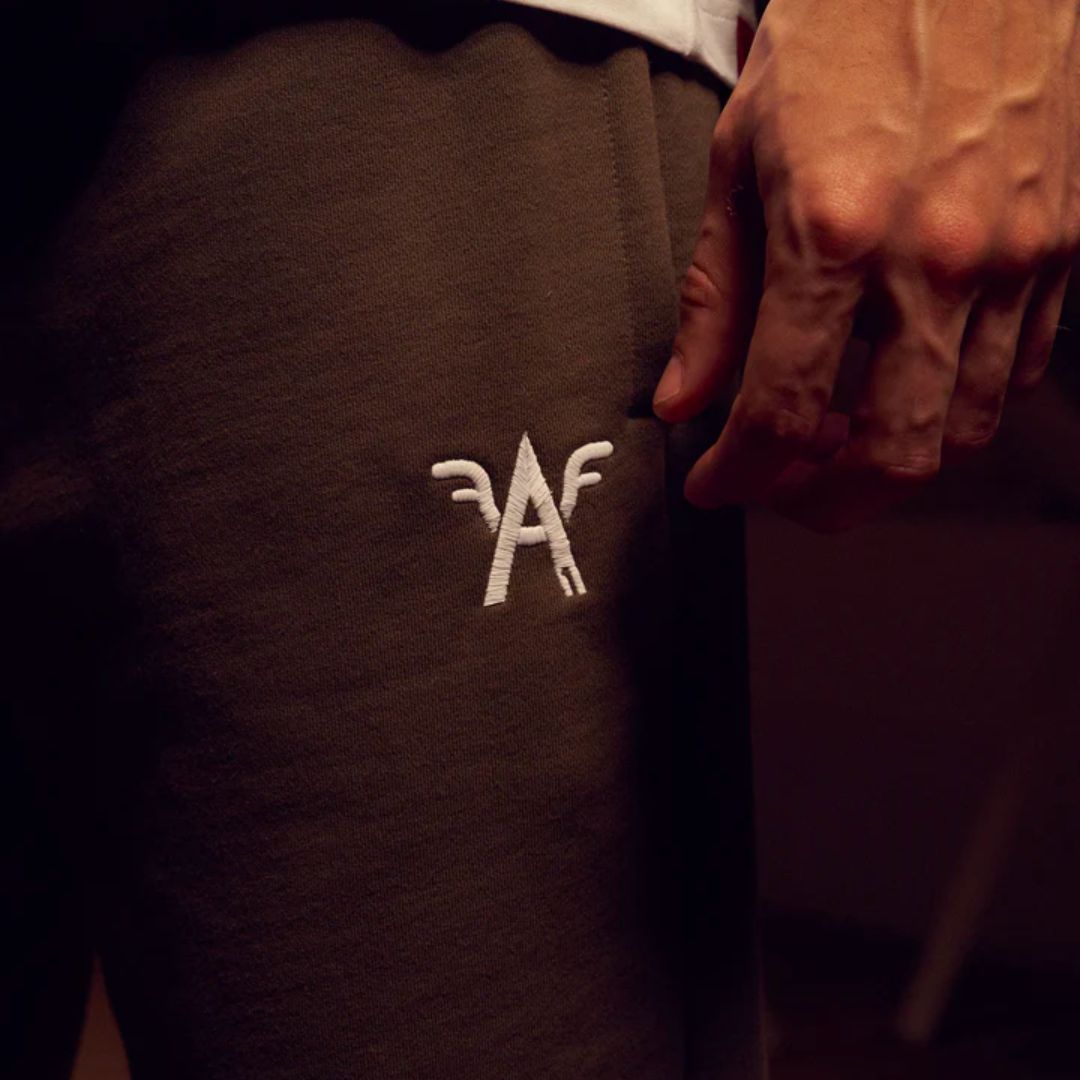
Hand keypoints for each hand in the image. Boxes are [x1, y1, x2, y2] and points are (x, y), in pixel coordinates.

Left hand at [654, 0, 1078, 530]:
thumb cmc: (843, 32)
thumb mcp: (739, 162)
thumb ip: (712, 298)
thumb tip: (683, 397)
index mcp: (836, 233)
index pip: (778, 412)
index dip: (736, 473)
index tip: (713, 481)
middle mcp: (937, 257)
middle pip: (891, 454)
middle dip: (820, 501)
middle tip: (777, 488)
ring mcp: (1014, 257)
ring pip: (965, 432)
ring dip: (890, 465)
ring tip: (832, 441)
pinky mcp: (1062, 247)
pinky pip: (1015, 375)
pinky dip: (954, 410)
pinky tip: (902, 387)